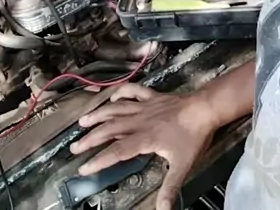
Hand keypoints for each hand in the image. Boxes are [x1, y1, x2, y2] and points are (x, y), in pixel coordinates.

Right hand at [70, 84, 217, 209]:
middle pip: (110, 129)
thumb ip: (170, 188)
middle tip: (74, 146)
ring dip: (99, 115)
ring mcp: (145, 106)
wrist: (205, 108)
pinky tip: (111, 97)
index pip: (116, 151)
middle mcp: (140, 121)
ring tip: (82, 121)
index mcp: (145, 138)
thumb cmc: (194, 137)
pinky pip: (133, 91)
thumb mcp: (183, 166)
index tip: (83, 167)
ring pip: (116, 109)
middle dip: (91, 138)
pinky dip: (121, 92)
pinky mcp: (153, 96)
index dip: (99, 160)